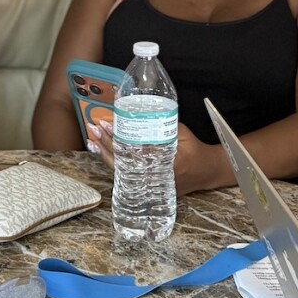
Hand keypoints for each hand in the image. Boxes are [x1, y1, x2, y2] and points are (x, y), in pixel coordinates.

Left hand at [90, 120, 224, 195]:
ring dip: (104, 152)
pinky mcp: (145, 186)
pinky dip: (110, 161)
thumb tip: (136, 112)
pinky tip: (99, 151)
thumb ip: (162, 124)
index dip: (118, 137)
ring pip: (120, 169)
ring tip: (92, 138)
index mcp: (166, 162)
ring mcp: (149, 183)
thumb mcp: (182, 133)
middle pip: (123, 159)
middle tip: (93, 128)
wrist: (206, 172)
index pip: (136, 149)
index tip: (106, 124)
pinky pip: (124, 174)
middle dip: (106, 143)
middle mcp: (154, 175)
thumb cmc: (194, 149)